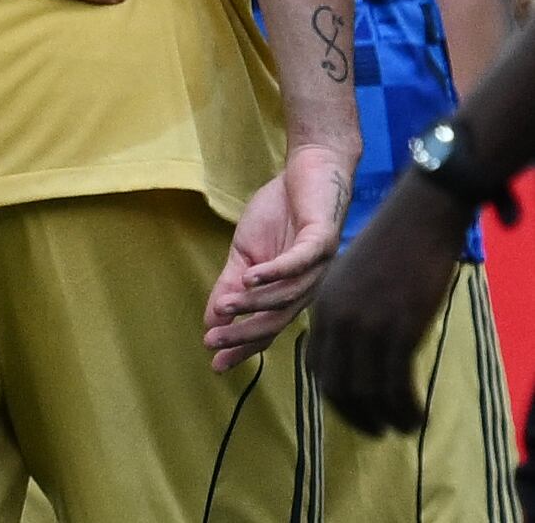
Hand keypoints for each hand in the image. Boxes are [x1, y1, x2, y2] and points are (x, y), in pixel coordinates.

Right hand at [204, 143, 354, 373]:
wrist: (308, 171)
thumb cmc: (279, 213)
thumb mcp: (245, 253)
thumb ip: (231, 285)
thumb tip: (211, 318)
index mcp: (290, 293)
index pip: (267, 328)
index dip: (242, 346)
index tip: (215, 363)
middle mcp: (310, 287)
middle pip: (278, 319)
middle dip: (245, 333)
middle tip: (214, 342)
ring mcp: (319, 265)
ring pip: (288, 295)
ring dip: (255, 304)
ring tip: (224, 307)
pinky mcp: (323, 240)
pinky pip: (299, 262)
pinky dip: (275, 272)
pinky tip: (251, 276)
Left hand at [307, 173, 476, 431]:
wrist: (414, 221)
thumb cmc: (387, 249)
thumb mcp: (350, 280)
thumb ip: (342, 311)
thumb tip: (348, 346)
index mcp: (322, 306)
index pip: (316, 363)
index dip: (331, 393)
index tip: (347, 409)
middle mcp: (336, 319)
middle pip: (335, 382)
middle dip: (352, 413)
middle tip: (372, 431)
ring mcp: (367, 324)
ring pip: (365, 389)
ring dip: (381, 417)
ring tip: (398, 428)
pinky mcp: (398, 328)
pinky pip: (396, 383)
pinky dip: (404, 407)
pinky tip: (415, 416)